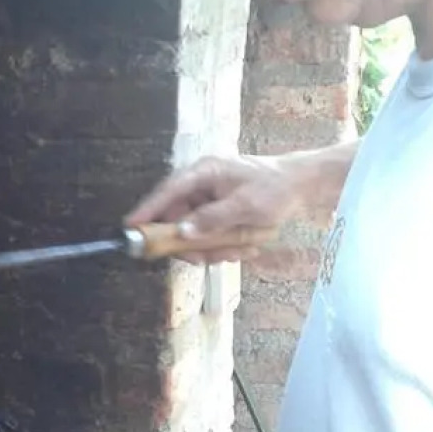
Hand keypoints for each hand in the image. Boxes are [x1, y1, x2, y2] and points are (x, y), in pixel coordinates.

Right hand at [124, 154, 299, 263]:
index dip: (147, 209)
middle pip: (178, 218)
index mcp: (204, 172)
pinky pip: (208, 235)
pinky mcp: (216, 213)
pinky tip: (245, 247)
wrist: (301, 186)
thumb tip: (182, 231)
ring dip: (213, 248)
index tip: (130, 227)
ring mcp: (208, 200)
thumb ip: (213, 219)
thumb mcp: (247, 206)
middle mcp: (200, 184)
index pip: (168, 191)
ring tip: (240, 250)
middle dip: (191, 243)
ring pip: (194, 232)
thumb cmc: (276, 189)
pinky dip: (223, 246)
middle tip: (204, 259)